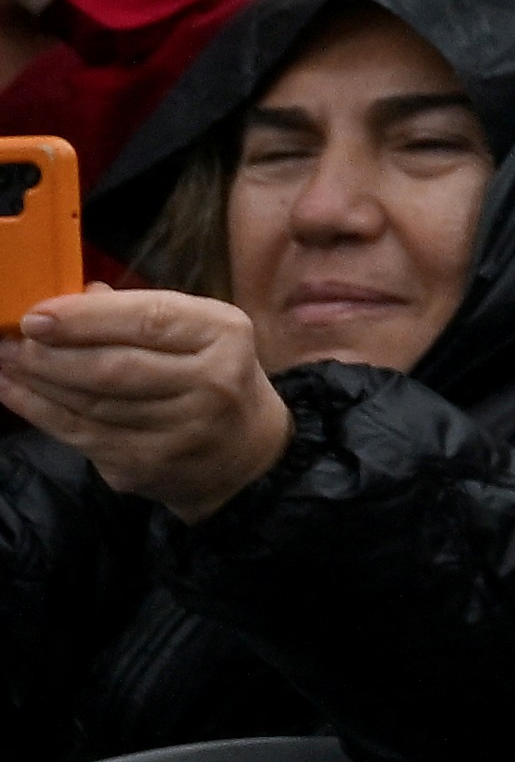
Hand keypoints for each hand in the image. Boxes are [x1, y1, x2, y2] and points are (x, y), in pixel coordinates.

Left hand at [0, 291, 290, 517]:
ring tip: (6, 362)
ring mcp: (181, 431)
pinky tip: (14, 393)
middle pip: (114, 368)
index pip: (150, 320)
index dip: (86, 318)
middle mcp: (211, 384)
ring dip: (37, 383)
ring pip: (91, 405)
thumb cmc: (209, 375)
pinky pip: (82, 436)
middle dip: (51, 355)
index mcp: (224, 335)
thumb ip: (136, 313)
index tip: (36, 316)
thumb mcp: (195, 332)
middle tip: (13, 342)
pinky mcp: (149, 465)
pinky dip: (39, 412)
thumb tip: (67, 297)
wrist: (245, 453)